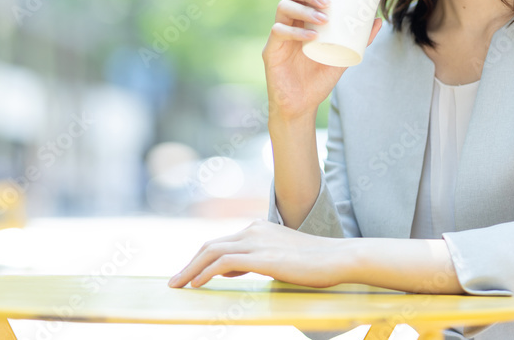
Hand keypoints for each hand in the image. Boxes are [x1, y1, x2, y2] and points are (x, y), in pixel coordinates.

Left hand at [167, 219, 348, 288]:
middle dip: (190, 264)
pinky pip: (223, 263)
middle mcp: (253, 230)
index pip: (221, 242)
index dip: (201, 259)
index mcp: (258, 228)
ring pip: (212, 252)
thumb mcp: (280, 257)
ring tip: (178, 285)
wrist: (338, 257)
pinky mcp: (261, 257)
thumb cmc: (315, 261)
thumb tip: (234, 269)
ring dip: (191, 269)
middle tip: (175, 281)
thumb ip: (256, 259)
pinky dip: (206, 272)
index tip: (189, 273)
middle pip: (210, 245)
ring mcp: (256, 242)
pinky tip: (197, 284)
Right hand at [262, 0, 382, 121]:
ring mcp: (277, 35)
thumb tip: (378, 19)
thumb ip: (358, 38)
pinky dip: (297, 32)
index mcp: (300, 18)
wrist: (302, 105)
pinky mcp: (271, 50)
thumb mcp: (343, 55)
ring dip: (304, 9)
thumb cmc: (318, 77)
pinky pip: (279, 32)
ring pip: (282, 8)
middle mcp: (287, 22)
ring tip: (323, 18)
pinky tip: (312, 36)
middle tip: (326, 1)